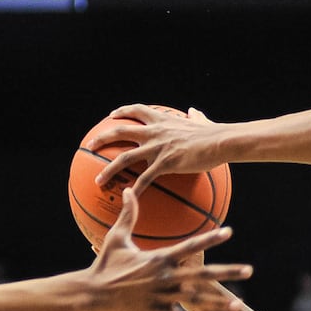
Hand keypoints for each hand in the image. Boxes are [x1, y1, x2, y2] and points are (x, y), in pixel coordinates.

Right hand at [89, 188, 250, 310]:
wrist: (91, 293)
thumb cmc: (103, 264)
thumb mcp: (116, 238)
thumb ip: (128, 214)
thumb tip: (129, 190)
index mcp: (159, 258)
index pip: (191, 246)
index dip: (210, 238)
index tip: (229, 231)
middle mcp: (165, 277)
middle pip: (203, 274)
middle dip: (227, 272)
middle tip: (249, 270)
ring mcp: (162, 296)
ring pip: (197, 300)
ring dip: (219, 302)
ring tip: (240, 304)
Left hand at [90, 104, 222, 194]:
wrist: (220, 141)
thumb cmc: (214, 133)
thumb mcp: (202, 121)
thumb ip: (195, 117)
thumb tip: (194, 112)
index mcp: (162, 120)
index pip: (137, 111)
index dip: (122, 112)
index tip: (112, 115)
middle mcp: (155, 132)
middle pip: (120, 131)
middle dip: (102, 138)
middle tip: (90, 145)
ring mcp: (157, 148)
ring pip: (124, 157)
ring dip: (108, 169)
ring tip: (97, 180)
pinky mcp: (165, 163)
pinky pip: (144, 179)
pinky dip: (134, 190)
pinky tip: (127, 199)